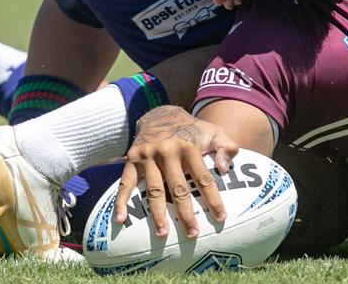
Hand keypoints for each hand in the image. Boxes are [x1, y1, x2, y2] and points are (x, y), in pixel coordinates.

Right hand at [114, 105, 239, 238]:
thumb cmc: (193, 130)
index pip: (203, 178)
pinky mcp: (132, 159)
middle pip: (178, 188)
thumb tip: (223, 169)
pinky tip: (120, 219)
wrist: (160, 114)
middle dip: (185, 213)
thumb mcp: (214, 132)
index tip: (220, 217)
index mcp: (189, 146)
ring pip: (154, 190)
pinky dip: (121, 201)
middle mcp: (168, 151)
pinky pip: (125, 182)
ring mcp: (148, 155)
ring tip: (163, 233)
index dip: (212, 199)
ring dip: (157, 213)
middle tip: (192, 233)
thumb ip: (226, 148)